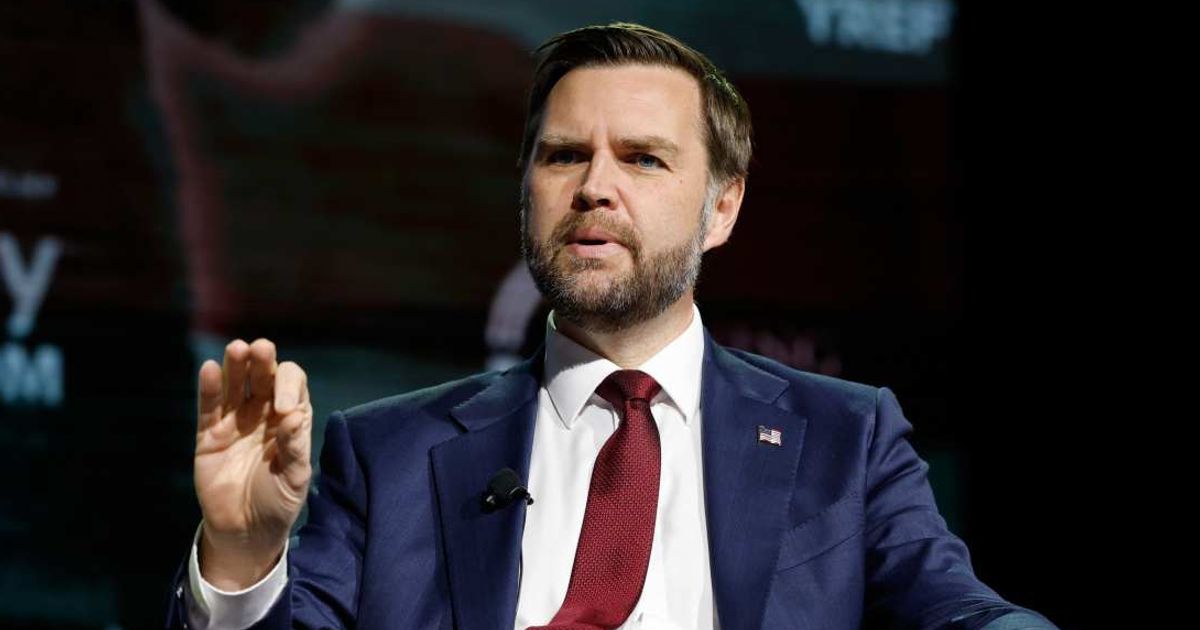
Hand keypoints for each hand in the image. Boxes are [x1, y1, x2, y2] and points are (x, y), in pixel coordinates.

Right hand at [193, 338, 311, 588]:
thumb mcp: (294, 479)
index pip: (292, 387)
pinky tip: (209, 369)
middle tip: (260, 348)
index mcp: (291, 419)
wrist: (245, 531)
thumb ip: (295, 448)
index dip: (288, 387)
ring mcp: (235, 422)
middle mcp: (263, 414)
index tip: (283, 410)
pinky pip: (208, 407)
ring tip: (236, 349)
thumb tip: (294, 416)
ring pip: (234, 385)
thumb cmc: (278, 502)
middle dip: (262, 362)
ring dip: (235, 365)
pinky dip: (208, 388)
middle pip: (263, 377)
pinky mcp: (209, 435)